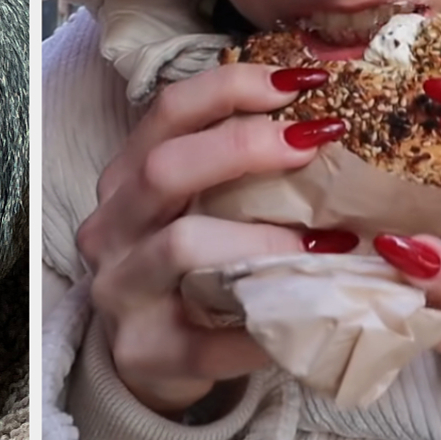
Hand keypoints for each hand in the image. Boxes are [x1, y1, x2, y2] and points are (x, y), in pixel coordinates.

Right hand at [76, 63, 354, 415]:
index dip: (230, 86)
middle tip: (314, 142)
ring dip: (265, 239)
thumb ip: (235, 167)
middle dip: (243, 146)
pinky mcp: (148, 352)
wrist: (147, 356)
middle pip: (164, 168)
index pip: (166, 112)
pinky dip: (271, 322)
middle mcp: (112, 228)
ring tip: (328, 242)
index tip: (299, 84)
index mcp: (124, 180)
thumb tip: (327, 118)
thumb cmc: (185, 267)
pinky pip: (214, 338)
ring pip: (184, 246)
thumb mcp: (193, 206)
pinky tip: (317, 312)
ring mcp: (122, 292)